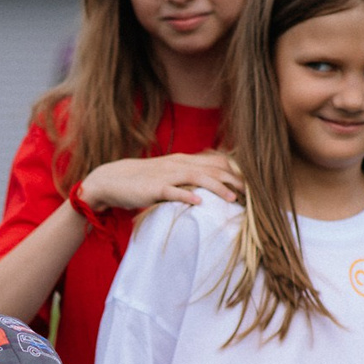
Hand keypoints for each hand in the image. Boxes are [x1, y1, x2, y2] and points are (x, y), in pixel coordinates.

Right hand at [76, 151, 242, 213]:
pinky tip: (200, 203)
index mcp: (184, 160)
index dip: (235, 172)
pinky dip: (187, 196)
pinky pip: (174, 191)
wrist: (113, 180)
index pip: (216, 161)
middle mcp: (178, 164)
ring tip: (233, 199)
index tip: (250, 186)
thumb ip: (188, 176)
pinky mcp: (154, 188)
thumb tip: (210, 185)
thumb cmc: (143, 180)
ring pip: (198, 177)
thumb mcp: (169, 174)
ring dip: (217, 188)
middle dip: (234, 180)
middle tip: (251, 194)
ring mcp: (167, 175)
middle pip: (213, 169)